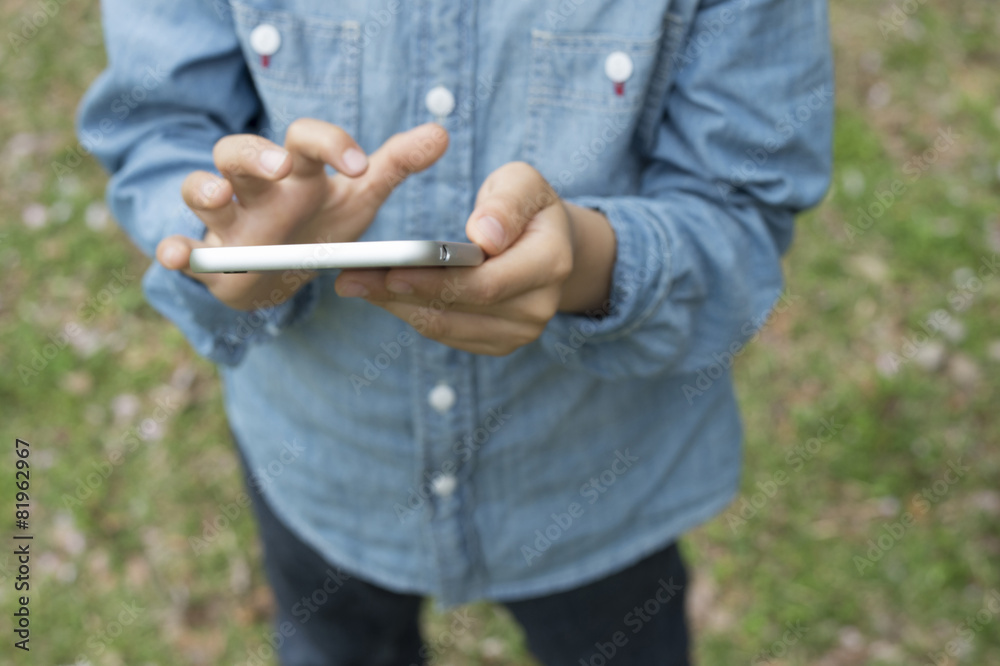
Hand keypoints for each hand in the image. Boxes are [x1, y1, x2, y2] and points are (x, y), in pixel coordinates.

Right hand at [156, 120, 448, 309]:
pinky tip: (176, 256)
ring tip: (220, 197)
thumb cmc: (320, 223)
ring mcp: (227, 221)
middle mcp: (256, 188)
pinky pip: (181, 248)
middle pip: (240, 151)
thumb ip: (396, 164)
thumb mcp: (360, 195)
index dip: (329, 143)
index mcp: (297, 170)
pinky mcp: (207, 257)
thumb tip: (441, 132)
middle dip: (255, 154)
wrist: (281, 272)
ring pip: (201, 189)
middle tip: (279, 166)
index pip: (305, 139)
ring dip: (206, 190)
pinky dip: (174, 249)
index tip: (358, 165)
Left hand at [333, 161, 616, 355]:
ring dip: (396, 306)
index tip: (391, 269)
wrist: (548, 243)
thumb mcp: (522, 183)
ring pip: (446, 327)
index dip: (436, 280)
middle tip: (350, 278)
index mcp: (550, 263)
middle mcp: (539, 307)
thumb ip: (506, 202)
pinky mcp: (498, 343)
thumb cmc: (526, 205)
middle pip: (459, 309)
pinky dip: (410, 313)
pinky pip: (446, 334)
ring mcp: (519, 331)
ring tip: (354, 284)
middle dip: (401, 293)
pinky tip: (380, 294)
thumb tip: (485, 237)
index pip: (486, 282)